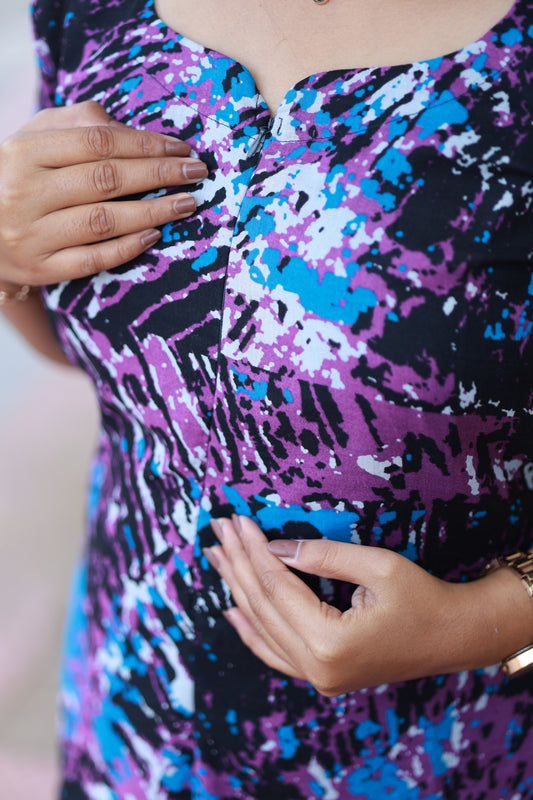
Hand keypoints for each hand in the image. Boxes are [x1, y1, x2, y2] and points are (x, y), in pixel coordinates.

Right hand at [0, 101, 207, 288]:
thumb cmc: (18, 177)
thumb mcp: (35, 139)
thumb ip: (79, 125)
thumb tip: (131, 130)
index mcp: (25, 152)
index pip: (97, 142)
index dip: (145, 144)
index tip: (182, 148)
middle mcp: (25, 193)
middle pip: (105, 179)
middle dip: (159, 174)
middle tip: (197, 174)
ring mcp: (32, 234)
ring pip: (103, 221)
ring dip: (153, 211)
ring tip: (186, 204)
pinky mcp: (41, 268)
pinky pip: (92, 260)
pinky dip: (127, 247)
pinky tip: (154, 235)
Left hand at [205, 516, 532, 694]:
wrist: (453, 637)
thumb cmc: (423, 598)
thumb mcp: (378, 566)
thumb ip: (322, 556)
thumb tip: (274, 547)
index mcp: (330, 643)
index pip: (276, 587)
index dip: (253, 550)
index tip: (236, 520)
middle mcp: (317, 669)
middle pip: (262, 607)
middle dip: (238, 564)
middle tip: (218, 530)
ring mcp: (318, 679)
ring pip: (262, 629)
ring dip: (238, 590)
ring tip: (217, 557)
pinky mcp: (322, 677)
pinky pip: (275, 653)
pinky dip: (251, 630)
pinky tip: (232, 610)